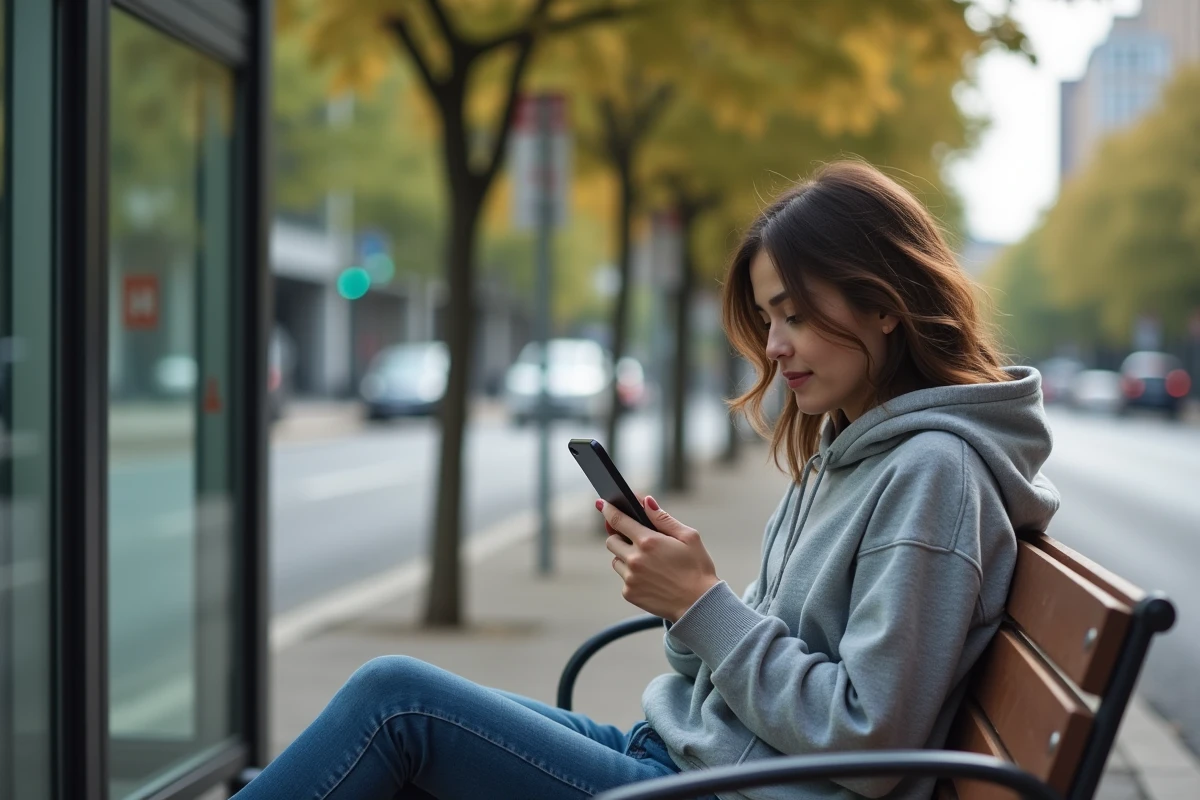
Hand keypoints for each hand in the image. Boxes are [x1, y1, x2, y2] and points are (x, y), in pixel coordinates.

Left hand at [597, 496, 719, 622]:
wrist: (699, 605)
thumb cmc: (697, 568)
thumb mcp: (688, 537)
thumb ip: (663, 518)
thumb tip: (645, 502)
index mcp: (648, 541)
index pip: (618, 520)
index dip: (608, 510)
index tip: (602, 504)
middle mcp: (634, 559)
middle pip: (611, 541)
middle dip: (620, 537)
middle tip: (637, 541)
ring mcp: (630, 578)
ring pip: (616, 560)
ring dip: (626, 558)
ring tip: (650, 564)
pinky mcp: (629, 593)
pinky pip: (623, 578)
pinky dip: (633, 576)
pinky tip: (651, 579)